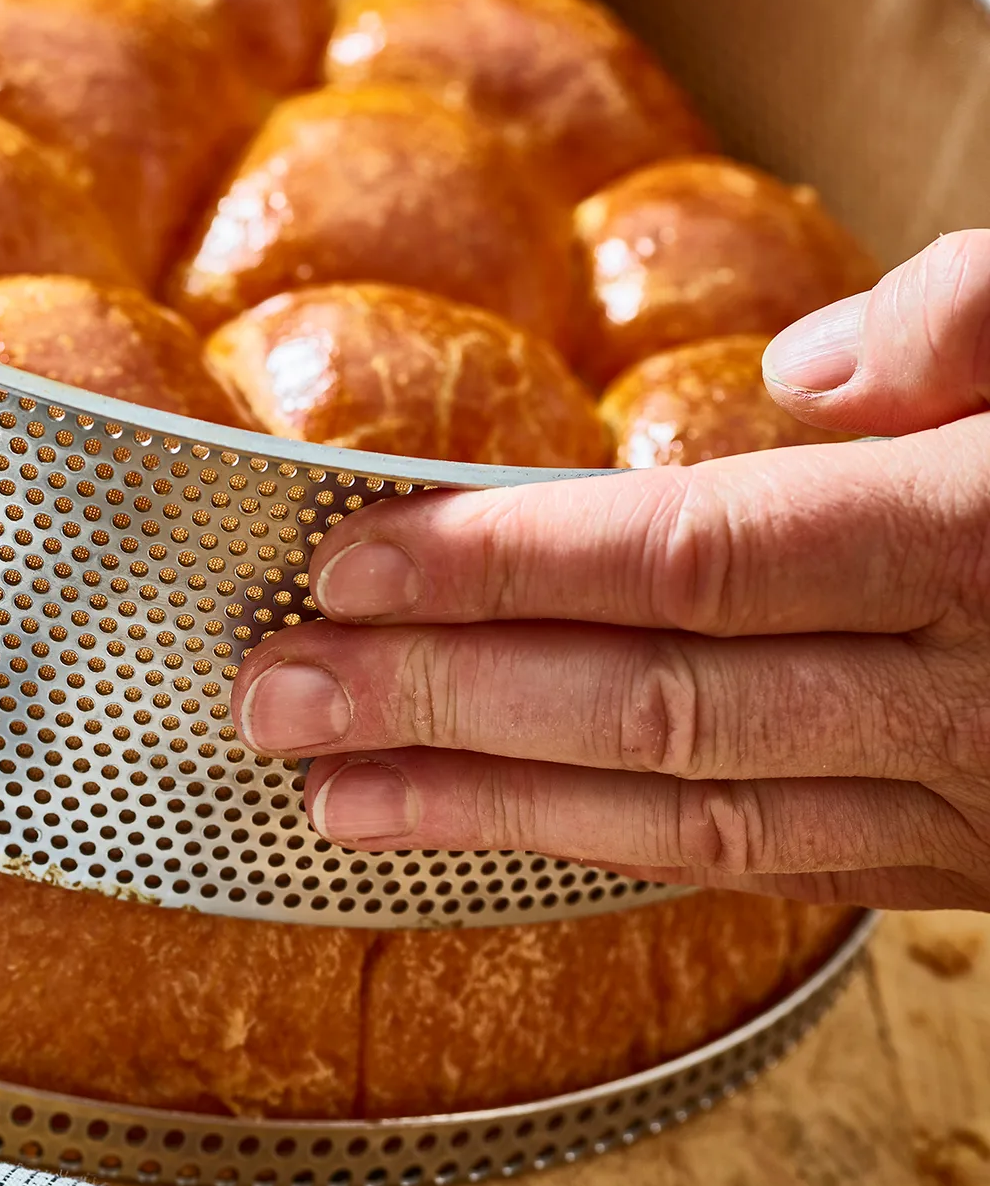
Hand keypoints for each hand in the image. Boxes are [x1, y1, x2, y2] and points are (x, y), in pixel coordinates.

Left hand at [230, 230, 989, 910]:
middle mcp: (972, 698)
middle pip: (653, 707)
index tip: (345, 561)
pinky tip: (495, 833)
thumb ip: (977, 318)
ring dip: (490, 811)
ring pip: (694, 821)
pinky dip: (613, 853)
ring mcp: (969, 805)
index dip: (504, 567)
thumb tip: (812, 374)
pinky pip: (767, 867)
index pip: (690, 561)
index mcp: (987, 542)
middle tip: (267, 691)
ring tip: (326, 794)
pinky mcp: (970, 863)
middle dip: (441, 704)